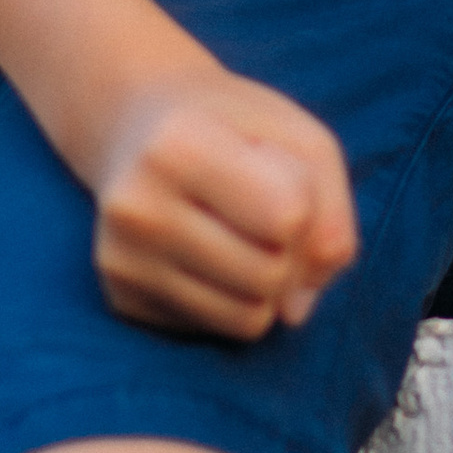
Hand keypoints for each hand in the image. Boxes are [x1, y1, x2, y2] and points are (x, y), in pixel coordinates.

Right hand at [90, 57, 358, 341]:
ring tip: (235, 229)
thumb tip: (296, 313)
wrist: (140, 123)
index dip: (305, 197)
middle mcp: (137, 209)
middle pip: (270, 275)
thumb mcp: (300, 137)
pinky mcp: (124, 300)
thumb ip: (331, 214)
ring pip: (247, 318)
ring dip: (265, 283)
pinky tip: (204, 249)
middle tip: (256, 204)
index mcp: (178, 147)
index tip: (271, 166)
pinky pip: (218, 329)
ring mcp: (122, 261)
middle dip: (288, 247)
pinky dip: (230, 297)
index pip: (288, 216)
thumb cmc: (235, 126)